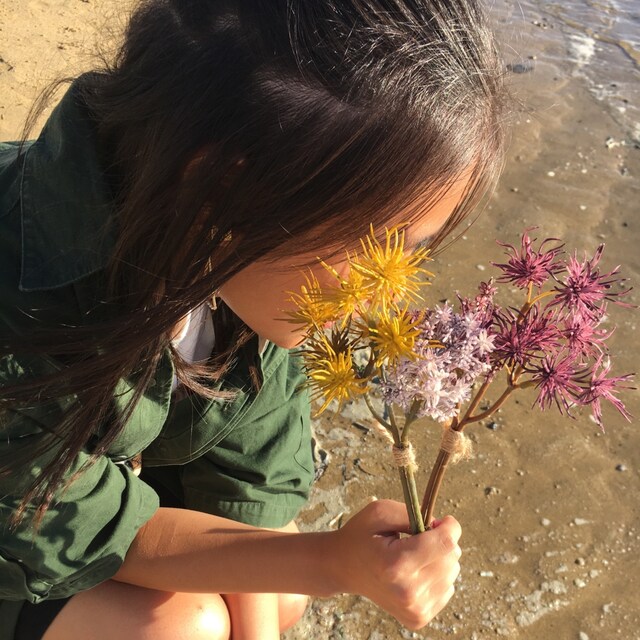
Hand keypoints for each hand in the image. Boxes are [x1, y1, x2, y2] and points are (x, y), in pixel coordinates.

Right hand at [330, 499, 460, 628]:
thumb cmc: (361, 536)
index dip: (450, 526)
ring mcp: (413, 609)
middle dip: (442, 541)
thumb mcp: (381, 512)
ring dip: (439, 559)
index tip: (441, 520)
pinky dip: (436, 576)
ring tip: (414, 555)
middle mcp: (407, 591)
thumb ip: (413, 514)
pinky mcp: (418, 618)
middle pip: (452, 558)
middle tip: (420, 537)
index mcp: (396, 564)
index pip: (446, 543)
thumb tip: (443, 527)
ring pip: (452, 574)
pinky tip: (415, 572)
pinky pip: (447, 589)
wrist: (343, 568)